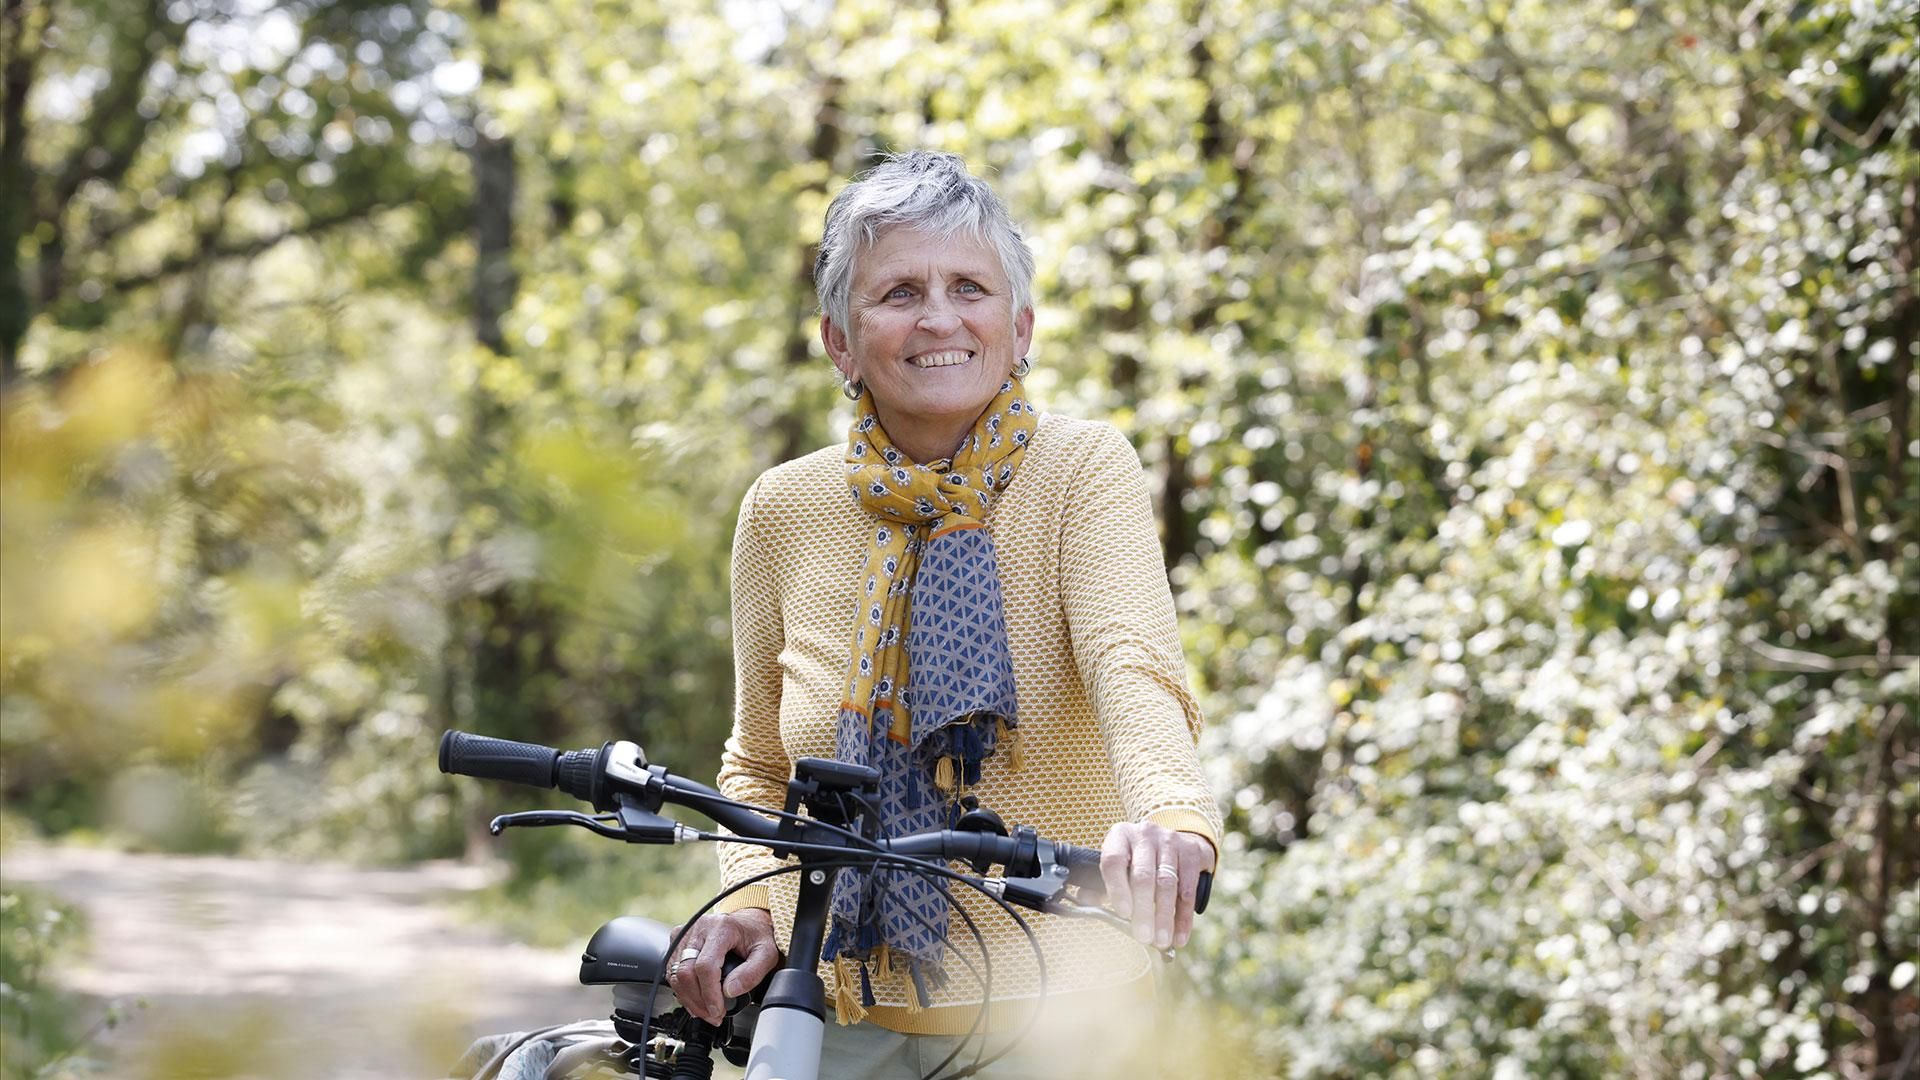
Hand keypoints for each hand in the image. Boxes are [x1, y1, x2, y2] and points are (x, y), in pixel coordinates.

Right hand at [667, 908, 779, 1025]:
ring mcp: (685, 933)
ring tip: (706, 1011)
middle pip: (685, 971)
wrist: (747, 923)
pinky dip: (682, 991)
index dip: (709, 994)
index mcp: (722, 927)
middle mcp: (699, 927)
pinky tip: (696, 1000)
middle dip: (698, 1001)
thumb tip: (730, 991)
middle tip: (713, 1016)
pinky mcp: (677, 941)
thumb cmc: (756, 937)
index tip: (718, 1010)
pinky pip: (671, 971)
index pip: (705, 966)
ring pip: (675, 974)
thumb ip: (752, 973)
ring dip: (689, 999)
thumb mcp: (767, 953)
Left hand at [1099, 822, 1214, 950]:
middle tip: (1142, 936)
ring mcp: (1170, 840)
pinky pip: (1188, 889)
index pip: (1114, 861)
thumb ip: (1100, 884)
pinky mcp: (1191, 851)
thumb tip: (1085, 901)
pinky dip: (1183, 917)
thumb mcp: (1118, 864)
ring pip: (1167, 884)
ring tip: (1161, 940)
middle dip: (1143, 910)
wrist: (1174, 842)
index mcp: (1120, 836)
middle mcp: (1144, 834)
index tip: (1122, 913)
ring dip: (1164, 917)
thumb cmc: (1138, 859)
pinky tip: (1179, 935)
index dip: (1117, 888)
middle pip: (1143, 876)